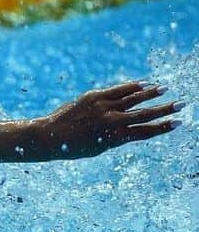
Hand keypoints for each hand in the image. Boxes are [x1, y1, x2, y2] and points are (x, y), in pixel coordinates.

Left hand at [36, 80, 182, 158]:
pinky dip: (132, 86)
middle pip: (144, 114)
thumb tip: (131, 126)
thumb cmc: (74, 146)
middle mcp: (111, 122)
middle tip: (182, 104)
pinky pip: (117, 90)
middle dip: (165, 109)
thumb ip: (117, 137)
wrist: (49, 136)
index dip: (162, 127)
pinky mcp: (94, 97)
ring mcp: (103, 108)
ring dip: (151, 93)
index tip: (177, 123)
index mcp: (114, 138)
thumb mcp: (99, 147)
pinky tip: (144, 83)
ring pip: (133, 98)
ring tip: (166, 89)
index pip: (145, 132)